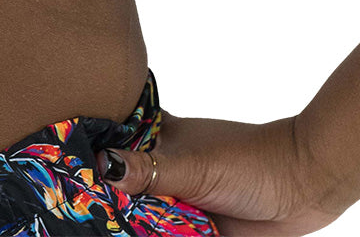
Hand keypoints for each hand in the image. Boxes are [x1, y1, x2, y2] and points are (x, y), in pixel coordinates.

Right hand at [96, 110, 346, 235]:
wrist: (301, 190)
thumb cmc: (248, 160)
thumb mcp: (194, 165)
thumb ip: (148, 169)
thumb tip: (103, 165)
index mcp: (154, 140)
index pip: (108, 145)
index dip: (86, 158)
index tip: (65, 173)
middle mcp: (160, 170)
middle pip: (119, 189)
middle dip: (105, 202)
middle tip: (78, 211)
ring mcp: (175, 201)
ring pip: (140, 217)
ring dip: (128, 223)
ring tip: (98, 226)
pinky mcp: (191, 229)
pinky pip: (161, 233)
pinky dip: (149, 234)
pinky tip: (126, 232)